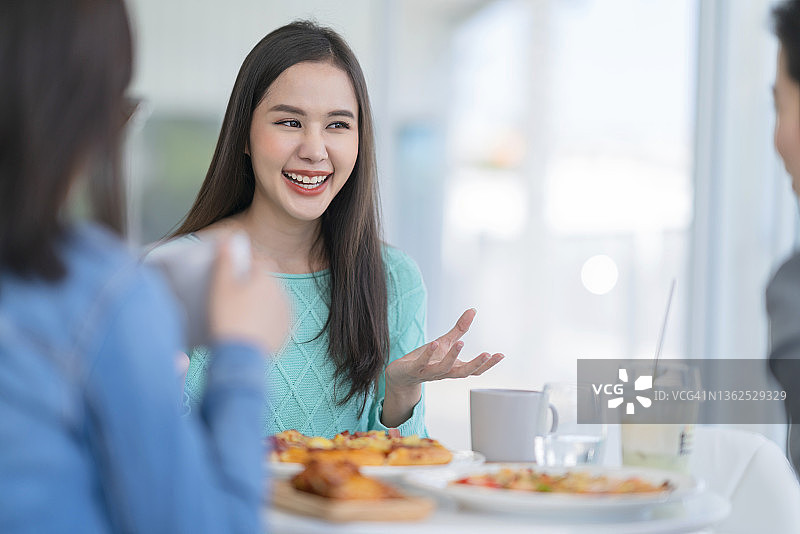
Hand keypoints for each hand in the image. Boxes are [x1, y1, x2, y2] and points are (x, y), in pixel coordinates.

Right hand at [208, 233, 289, 354]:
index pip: (259, 260)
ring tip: (240, 313)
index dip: (246, 263)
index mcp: (267, 276)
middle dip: (253, 283)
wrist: (240, 356)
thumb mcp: (220, 286)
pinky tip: (250, 326)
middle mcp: (282, 291)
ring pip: (272, 299)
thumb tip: (229, 240)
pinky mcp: (286, 330)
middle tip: (233, 294)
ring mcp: (286, 311)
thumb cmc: (228, 318)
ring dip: (260, 301)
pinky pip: (275, 318)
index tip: (233, 271)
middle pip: (266, 280)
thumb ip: (225, 260)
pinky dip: (265, 319)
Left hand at [385, 308, 503, 390]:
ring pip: (444, 368)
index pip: (474, 369)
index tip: (501, 355)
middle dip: (476, 364)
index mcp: (453, 367)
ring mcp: (429, 372)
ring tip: (460, 343)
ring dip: (452, 357)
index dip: (488, 364)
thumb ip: (459, 329)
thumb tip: (473, 310)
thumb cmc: (425, 359)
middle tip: (488, 354)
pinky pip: (422, 363)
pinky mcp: (414, 369)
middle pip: (463, 372)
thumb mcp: (444, 342)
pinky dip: (429, 354)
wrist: (401, 375)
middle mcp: (443, 372)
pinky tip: (435, 343)